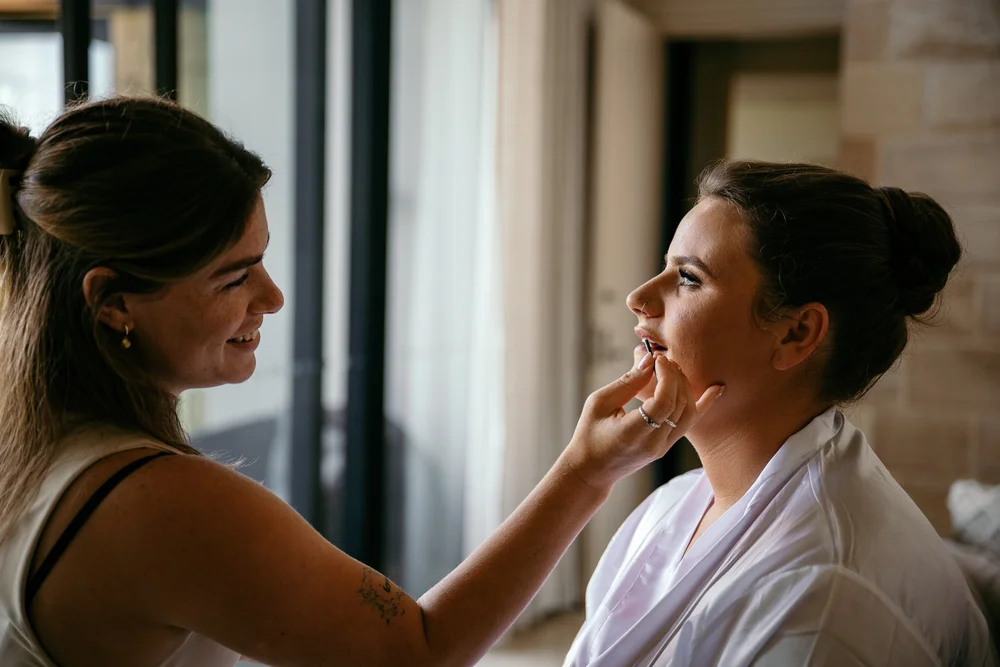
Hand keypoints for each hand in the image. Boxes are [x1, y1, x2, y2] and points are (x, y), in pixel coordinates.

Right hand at [561, 352, 724, 490]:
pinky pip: (690, 422)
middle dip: (675, 376)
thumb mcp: (599, 403)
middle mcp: (653, 443)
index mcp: (632, 433)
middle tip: (663, 359)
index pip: (663, 403)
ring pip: (688, 412)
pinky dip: (703, 404)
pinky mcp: (667, 446)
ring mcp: (663, 447)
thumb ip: (627, 383)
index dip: (666, 377)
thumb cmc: (589, 433)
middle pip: (679, 404)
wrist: (592, 470)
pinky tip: (717, 388)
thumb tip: (650, 361)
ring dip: (685, 386)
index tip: (657, 359)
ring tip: (673, 369)